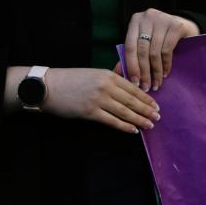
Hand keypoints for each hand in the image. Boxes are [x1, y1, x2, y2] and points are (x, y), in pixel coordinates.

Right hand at [42, 67, 159, 133]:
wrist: (48, 86)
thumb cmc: (71, 80)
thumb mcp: (94, 74)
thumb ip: (111, 80)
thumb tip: (129, 89)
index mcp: (109, 75)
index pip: (133, 88)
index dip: (146, 98)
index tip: (155, 104)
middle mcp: (106, 86)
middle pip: (132, 100)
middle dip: (146, 109)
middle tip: (158, 116)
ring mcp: (98, 99)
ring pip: (125, 111)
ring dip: (139, 119)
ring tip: (149, 124)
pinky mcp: (90, 112)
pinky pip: (111, 121)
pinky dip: (124, 126)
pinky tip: (133, 130)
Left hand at [123, 8, 198, 91]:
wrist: (183, 25)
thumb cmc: (160, 36)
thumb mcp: (144, 42)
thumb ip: (131, 55)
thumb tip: (117, 72)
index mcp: (136, 20)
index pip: (130, 46)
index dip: (131, 66)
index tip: (134, 83)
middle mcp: (148, 17)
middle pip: (142, 50)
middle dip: (144, 71)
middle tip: (146, 86)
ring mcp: (163, 19)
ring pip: (154, 52)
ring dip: (155, 71)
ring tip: (156, 83)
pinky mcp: (176, 25)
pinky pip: (167, 50)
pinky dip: (165, 64)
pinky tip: (166, 73)